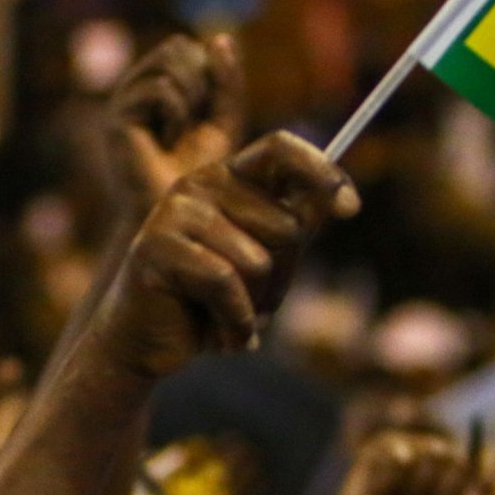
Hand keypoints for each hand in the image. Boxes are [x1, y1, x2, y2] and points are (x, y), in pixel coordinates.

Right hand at [85, 131, 356, 380]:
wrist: (143, 344)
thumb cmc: (208, 304)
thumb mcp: (262, 263)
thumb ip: (293, 228)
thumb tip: (338, 200)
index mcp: (227, 179)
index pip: (281, 150)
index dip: (322, 174)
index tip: (350, 209)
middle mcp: (199, 185)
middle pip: (286, 224)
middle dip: (284, 277)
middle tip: (255, 302)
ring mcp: (174, 213)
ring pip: (258, 261)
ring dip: (256, 306)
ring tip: (230, 319)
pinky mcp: (156, 248)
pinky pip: (225, 283)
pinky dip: (234, 321)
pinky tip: (219, 336)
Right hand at [108, 33, 246, 211]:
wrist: (176, 217)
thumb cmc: (199, 174)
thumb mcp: (223, 121)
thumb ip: (225, 82)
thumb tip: (219, 38)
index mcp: (155, 86)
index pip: (185, 48)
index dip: (206, 74)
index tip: (206, 116)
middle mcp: (134, 89)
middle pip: (176, 48)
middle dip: (199, 81)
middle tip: (195, 123)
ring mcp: (122, 102)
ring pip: (168, 63)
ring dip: (190, 99)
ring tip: (180, 135)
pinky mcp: (116, 119)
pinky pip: (161, 90)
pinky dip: (177, 115)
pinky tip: (168, 143)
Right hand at [265, 428, 494, 494]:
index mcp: (464, 478)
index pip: (487, 458)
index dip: (477, 480)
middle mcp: (442, 459)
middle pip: (459, 457)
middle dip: (442, 490)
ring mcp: (414, 450)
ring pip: (432, 452)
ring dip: (416, 486)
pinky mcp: (386, 447)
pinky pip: (402, 449)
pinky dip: (394, 474)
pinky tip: (383, 490)